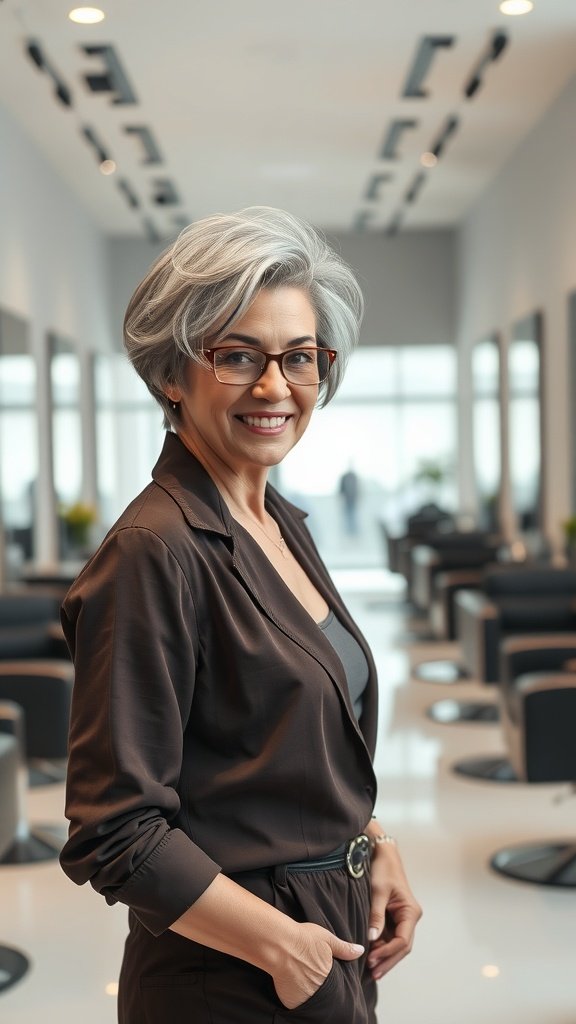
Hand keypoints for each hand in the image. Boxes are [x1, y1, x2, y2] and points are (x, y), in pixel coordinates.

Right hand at [272, 921, 363, 1009]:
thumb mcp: (327, 939)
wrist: (278, 945)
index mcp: (331, 979)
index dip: (335, 985)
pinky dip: (297, 999)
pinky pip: (297, 1005)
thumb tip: (360, 951)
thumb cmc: (302, 939)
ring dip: (310, 995)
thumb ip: (344, 948)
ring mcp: (305, 1000)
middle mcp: (320, 993)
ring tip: (304, 982)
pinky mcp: (291, 1004)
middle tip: (314, 979)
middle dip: (322, 991)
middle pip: (325, 997)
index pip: (338, 989)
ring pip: (311, 1002)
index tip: (330, 980)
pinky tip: (294, 986)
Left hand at [366, 842, 421, 980]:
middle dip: (388, 960)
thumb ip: (376, 915)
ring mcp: (403, 919)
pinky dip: (382, 948)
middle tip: (372, 974)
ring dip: (385, 957)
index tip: (372, 959)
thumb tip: (372, 938)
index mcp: (410, 912)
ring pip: (396, 945)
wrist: (383, 854)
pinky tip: (371, 957)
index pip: (403, 940)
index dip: (388, 952)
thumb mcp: (378, 892)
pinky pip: (390, 937)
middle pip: (402, 947)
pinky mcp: (394, 918)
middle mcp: (410, 918)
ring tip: (370, 970)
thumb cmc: (383, 870)